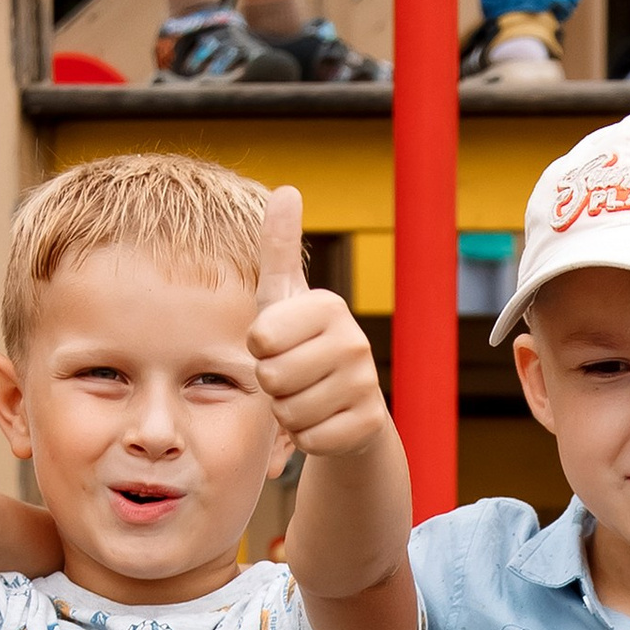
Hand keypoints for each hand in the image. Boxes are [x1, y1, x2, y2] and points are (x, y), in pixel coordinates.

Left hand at [248, 185, 390, 459]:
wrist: (344, 404)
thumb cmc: (300, 344)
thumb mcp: (283, 297)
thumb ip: (278, 247)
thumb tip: (286, 188)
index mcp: (328, 305)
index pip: (260, 339)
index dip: (259, 349)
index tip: (276, 343)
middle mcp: (354, 341)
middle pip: (273, 378)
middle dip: (272, 385)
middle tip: (291, 375)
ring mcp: (366, 384)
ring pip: (290, 413)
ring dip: (287, 413)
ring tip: (305, 396)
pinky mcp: (370, 423)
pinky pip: (311, 440)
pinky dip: (307, 438)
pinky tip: (322, 420)